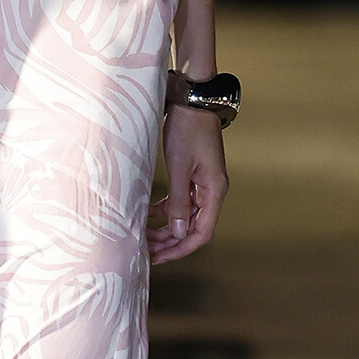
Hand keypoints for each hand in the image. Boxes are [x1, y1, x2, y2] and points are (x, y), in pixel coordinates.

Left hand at [148, 105, 226, 262]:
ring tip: (144, 236)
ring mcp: (203, 183)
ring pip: (185, 216)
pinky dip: (166, 210)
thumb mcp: (179, 167)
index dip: (180, 249)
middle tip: (146, 250)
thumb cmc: (187, 130)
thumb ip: (178, 201)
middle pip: (192, 228)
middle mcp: (212, 190)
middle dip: (170, 241)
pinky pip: (181, 201)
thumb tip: (176, 233)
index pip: (201, 233)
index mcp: (214, 191)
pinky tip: (149, 215)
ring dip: (166, 228)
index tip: (159, 258)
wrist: (192, 100)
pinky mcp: (193, 174)